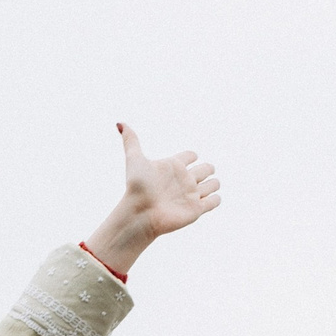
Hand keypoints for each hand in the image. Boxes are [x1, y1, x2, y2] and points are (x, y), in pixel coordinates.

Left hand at [82, 123, 220, 275]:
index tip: (190, 157)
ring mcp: (191, 195)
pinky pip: (214, 201)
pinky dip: (215, 198)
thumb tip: (119, 123)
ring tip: (206, 186)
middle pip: (205, 169)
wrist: (140, 213)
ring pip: (213, 185)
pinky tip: (209, 196)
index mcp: (173, 166)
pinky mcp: (197, 209)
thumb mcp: (135, 159)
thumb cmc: (137, 187)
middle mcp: (183, 179)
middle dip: (207, 168)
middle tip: (201, 172)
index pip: (190, 156)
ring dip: (213, 183)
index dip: (192, 155)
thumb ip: (131, 140)